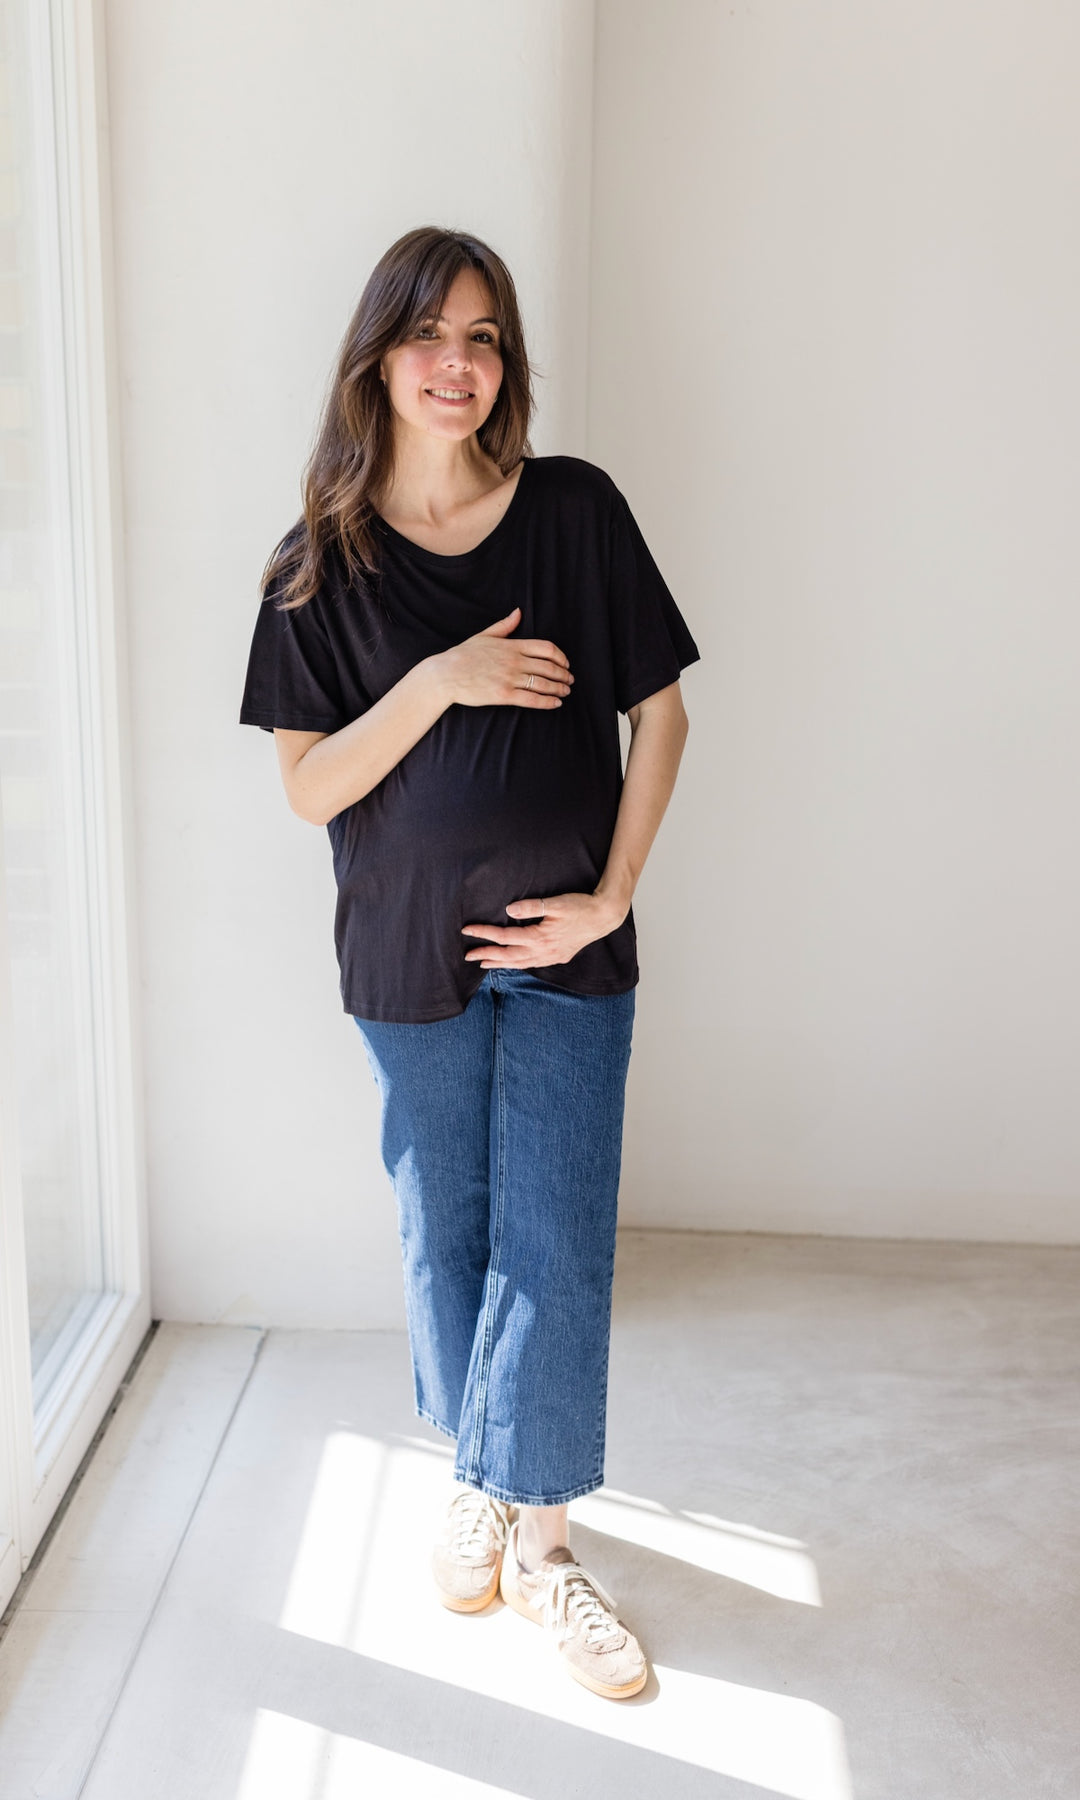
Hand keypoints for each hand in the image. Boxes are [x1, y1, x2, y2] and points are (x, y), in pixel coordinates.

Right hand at [435, 606, 573, 708]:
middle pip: (549, 667)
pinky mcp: (504, 695)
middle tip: (570, 680)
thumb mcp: (485, 635)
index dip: (561, 657)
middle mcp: (514, 661)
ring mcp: (510, 678)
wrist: (446, 674)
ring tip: (566, 691)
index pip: (546, 648)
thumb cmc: (463, 655)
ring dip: (559, 688)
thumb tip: (518, 612)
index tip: (566, 663)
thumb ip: (505, 625)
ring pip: (543, 683)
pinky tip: (556, 703)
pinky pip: (532, 699)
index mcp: (512, 645)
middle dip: (564, 674)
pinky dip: (548, 702)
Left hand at [462, 890, 627, 967]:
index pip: (504, 937)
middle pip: (508, 956)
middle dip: (486, 955)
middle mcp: (543, 951)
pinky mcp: (558, 956)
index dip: (484, 933)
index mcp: (539, 937)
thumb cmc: (580, 907)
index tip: (468, 930)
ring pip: (520, 963)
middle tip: (468, 955)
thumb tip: (509, 910)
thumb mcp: (555, 903)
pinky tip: (513, 963)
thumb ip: (532, 906)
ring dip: (500, 964)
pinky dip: (518, 964)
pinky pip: (532, 964)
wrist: (604, 917)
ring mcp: (551, 956)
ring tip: (484, 964)